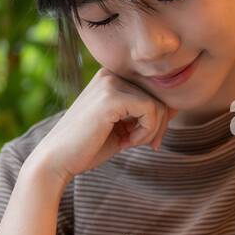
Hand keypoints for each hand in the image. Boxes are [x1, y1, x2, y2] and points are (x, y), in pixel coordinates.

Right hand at [27, 68, 173, 183]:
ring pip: (157, 103)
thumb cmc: (89, 146)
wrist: (57, 160)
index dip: (160, 117)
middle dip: (160, 125)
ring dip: (152, 130)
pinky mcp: (111, 97)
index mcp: (112, 77)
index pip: (153, 90)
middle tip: (147, 145)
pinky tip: (127, 143)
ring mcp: (110, 83)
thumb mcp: (125, 127)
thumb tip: (177, 107)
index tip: (150, 139)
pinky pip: (150, 110)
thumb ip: (147, 115)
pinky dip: (146, 131)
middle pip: (159, 95)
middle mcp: (110, 74)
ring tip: (132, 143)